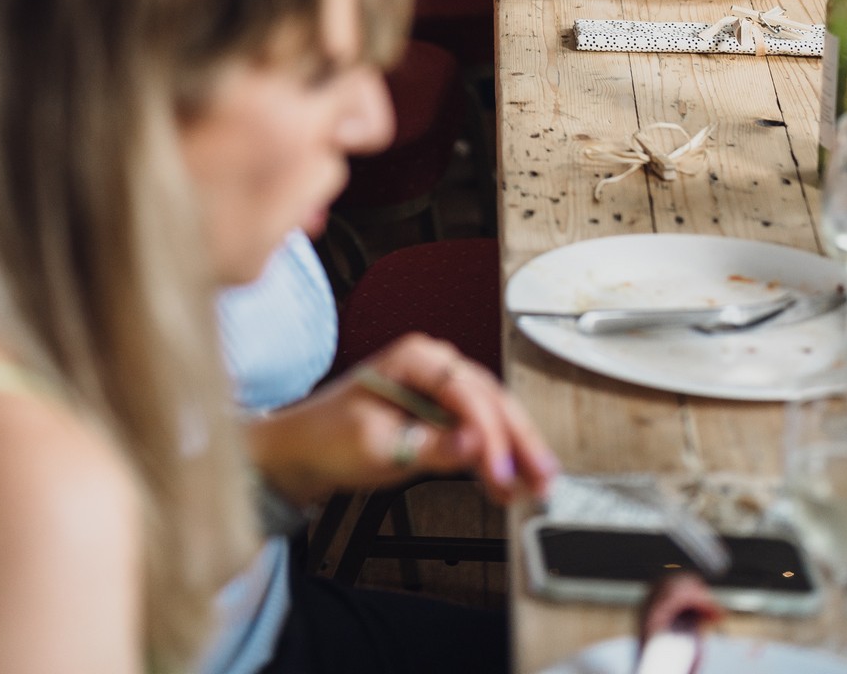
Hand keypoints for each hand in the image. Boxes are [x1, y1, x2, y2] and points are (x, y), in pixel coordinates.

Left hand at [248, 333, 557, 509]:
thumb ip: (430, 446)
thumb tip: (476, 444)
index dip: (492, 436)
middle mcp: (433, 365)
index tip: (502, 473)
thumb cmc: (329, 437)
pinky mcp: (439, 415)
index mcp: (415, 358)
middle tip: (544, 479)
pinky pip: (478, 433)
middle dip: (520, 441)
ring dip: (516, 452)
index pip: (469, 395)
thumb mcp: (376, 445)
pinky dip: (496, 458)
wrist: (302, 450)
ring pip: (493, 417)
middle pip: (492, 401)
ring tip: (536, 488)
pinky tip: (510, 485)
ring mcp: (438, 389)